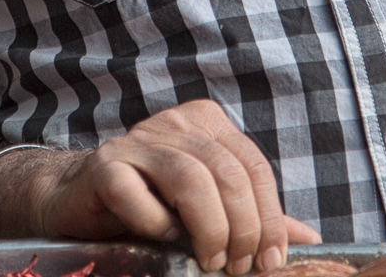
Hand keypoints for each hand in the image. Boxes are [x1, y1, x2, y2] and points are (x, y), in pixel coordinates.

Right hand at [25, 99, 318, 273]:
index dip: (270, 217)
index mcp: (206, 124)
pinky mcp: (104, 166)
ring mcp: (137, 141)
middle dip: (243, 229)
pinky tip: (163, 242)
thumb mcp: (206, 208)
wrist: (76, 201)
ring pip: (190, 177)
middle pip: (228, 172)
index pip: (254, 165)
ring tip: (210, 261)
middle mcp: (174, 123)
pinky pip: (137, 194)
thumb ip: (251, 217)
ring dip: (208, 229)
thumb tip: (308, 239)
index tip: (270, 261)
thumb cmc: (148, 205)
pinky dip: (157, 225)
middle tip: (238, 267)